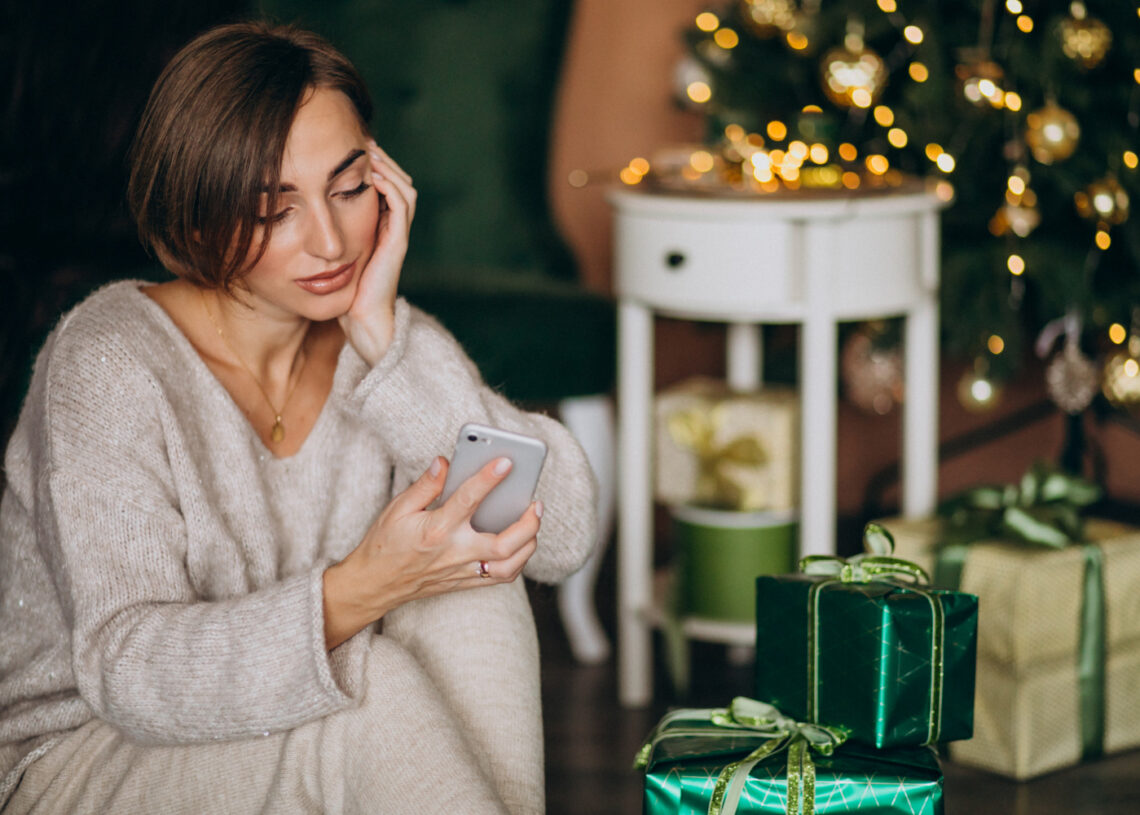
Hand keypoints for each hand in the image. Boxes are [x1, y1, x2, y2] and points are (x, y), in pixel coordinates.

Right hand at [322, 455, 540, 649]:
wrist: (373, 585)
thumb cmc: (385, 544)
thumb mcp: (397, 508)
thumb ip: (425, 485)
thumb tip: (445, 463)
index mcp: (436, 530)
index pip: (468, 500)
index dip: (489, 478)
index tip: (506, 462)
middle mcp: (453, 553)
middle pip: (503, 544)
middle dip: (527, 523)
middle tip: (536, 502)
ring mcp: (462, 571)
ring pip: (509, 566)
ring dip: (529, 544)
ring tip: (534, 521)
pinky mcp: (465, 583)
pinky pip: (500, 577)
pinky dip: (518, 561)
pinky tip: (522, 543)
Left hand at [337, 140, 417, 364]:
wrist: (359, 319)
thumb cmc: (341, 290)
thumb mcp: (328, 252)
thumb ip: (319, 230)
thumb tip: (288, 205)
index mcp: (378, 227)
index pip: (383, 185)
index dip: (371, 164)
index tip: (350, 145)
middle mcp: (391, 227)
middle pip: (396, 179)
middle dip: (381, 158)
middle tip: (362, 138)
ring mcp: (397, 234)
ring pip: (403, 187)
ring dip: (387, 166)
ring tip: (369, 149)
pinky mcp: (397, 242)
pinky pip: (401, 205)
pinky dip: (389, 186)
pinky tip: (372, 174)